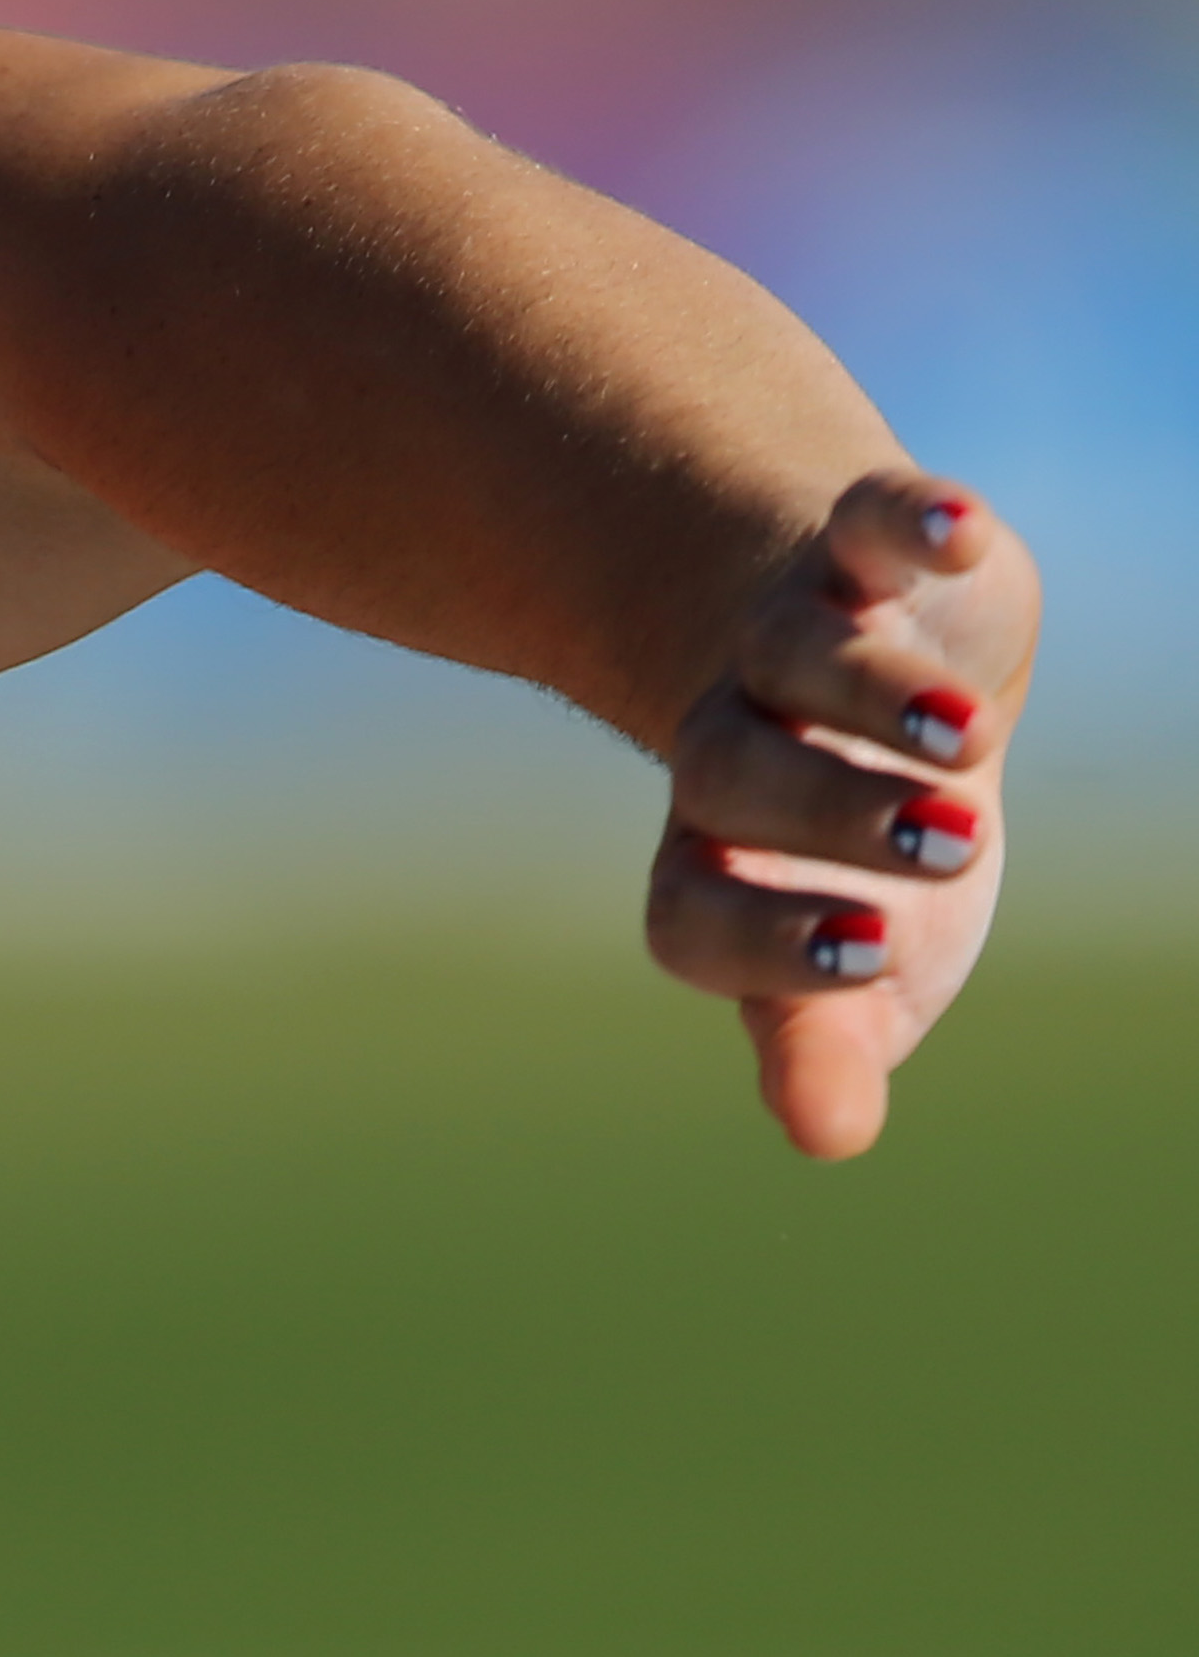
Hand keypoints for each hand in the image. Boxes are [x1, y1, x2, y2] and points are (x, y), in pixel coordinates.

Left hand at [650, 470, 1040, 1158]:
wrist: (860, 682)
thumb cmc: (860, 860)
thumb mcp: (862, 956)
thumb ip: (830, 1035)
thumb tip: (828, 1135)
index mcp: (721, 864)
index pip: (689, 914)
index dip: (760, 938)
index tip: (867, 951)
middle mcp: (730, 749)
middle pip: (730, 775)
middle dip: (830, 811)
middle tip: (948, 841)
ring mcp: (785, 645)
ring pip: (798, 657)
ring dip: (872, 688)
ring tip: (967, 732)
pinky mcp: (858, 552)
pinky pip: (858, 524)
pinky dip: (905, 521)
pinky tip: (955, 530)